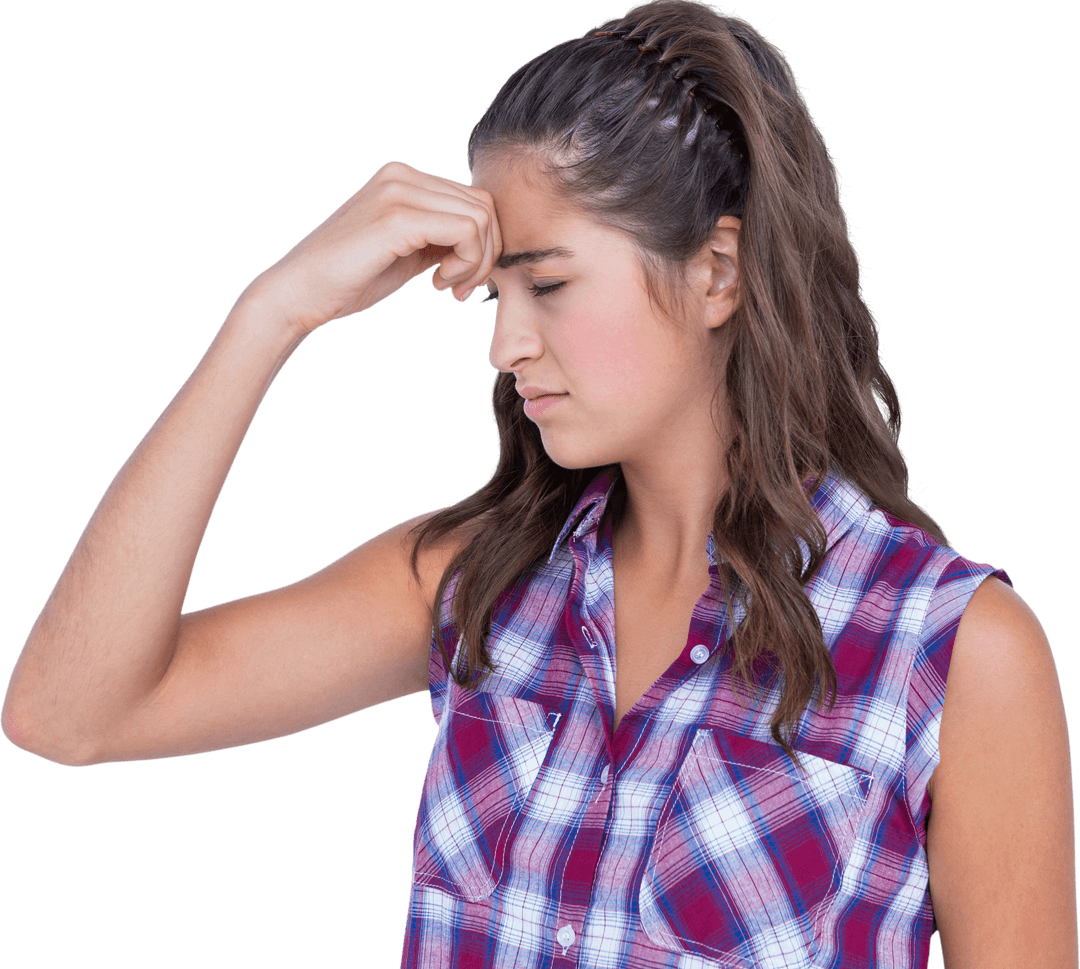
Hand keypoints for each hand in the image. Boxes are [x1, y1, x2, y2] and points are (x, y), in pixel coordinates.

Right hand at [244, 160, 502, 335]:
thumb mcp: (405, 252)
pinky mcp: (397, 218)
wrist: (297, 293)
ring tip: (446, 287)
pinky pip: (466, 231)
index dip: (482, 245)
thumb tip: (484, 244)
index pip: (475, 200)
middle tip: (458, 288)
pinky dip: (467, 264)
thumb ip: (439, 239)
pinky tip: (438, 284)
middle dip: (485, 255)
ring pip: (482, 218)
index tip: (457, 281)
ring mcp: (398, 192)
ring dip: (477, 262)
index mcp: (402, 179)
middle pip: (485, 206)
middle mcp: (401, 176)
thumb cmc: (349, 280)